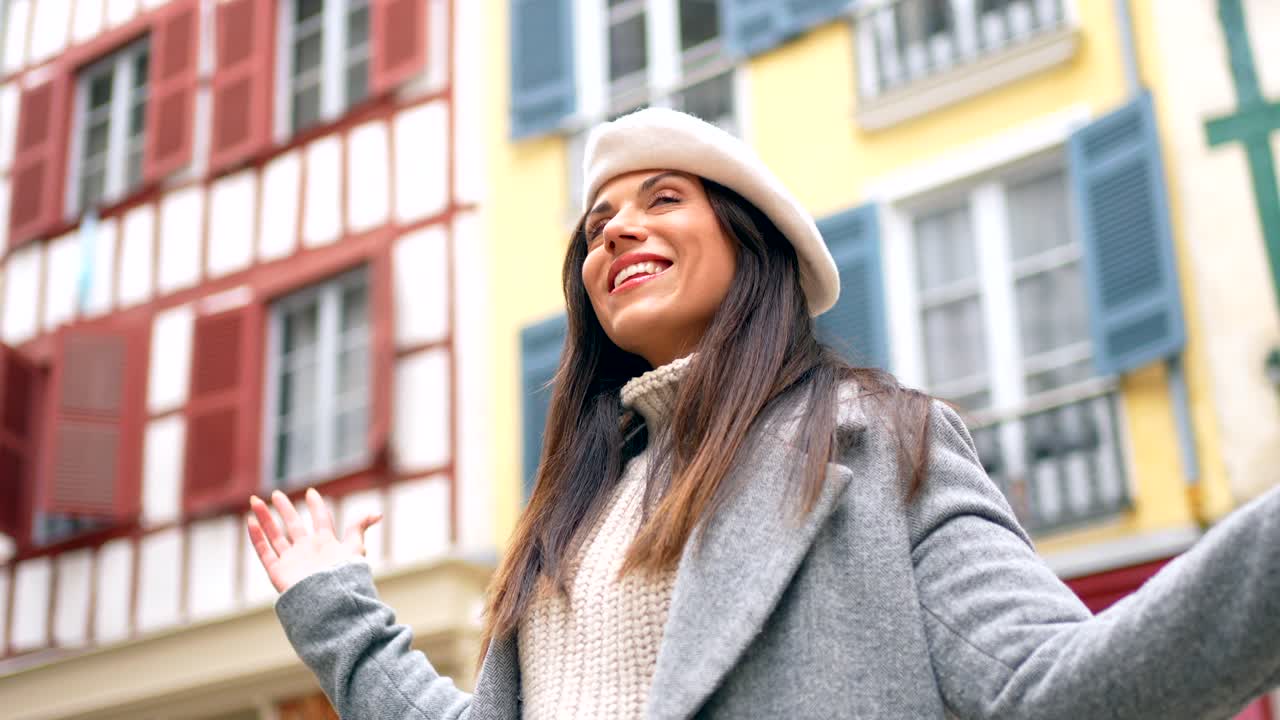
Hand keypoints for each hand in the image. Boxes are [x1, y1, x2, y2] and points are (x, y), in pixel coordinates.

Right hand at [246, 487, 382, 593]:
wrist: (328, 601)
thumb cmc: (343, 576)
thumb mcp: (354, 548)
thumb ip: (359, 529)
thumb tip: (378, 513)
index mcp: (326, 544)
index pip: (320, 520)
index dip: (316, 507)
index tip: (311, 492)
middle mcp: (307, 551)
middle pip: (294, 525)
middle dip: (286, 509)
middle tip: (277, 493)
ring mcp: (292, 561)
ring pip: (275, 535)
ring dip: (265, 518)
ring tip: (255, 501)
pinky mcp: (278, 571)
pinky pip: (264, 551)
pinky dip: (257, 537)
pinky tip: (250, 522)